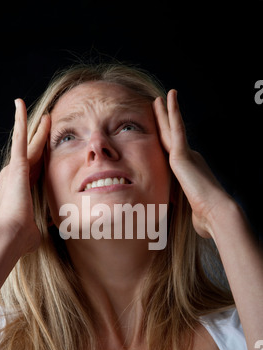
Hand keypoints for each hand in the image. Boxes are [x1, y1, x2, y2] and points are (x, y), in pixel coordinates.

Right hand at [0, 99, 50, 253]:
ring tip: (42, 112)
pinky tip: (20, 105)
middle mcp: (12, 176)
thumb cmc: (23, 237)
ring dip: (34, 126)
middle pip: (29, 152)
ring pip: (26, 142)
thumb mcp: (36, 228)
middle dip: (38, 137)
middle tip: (46, 121)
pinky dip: (20, 121)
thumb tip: (49, 229)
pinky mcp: (16, 165)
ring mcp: (13, 169)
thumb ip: (41, 223)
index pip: (31, 169)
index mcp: (19, 189)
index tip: (44, 149)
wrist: (12, 234)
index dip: (38, 157)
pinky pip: (20, 138)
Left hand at [153, 90, 232, 238]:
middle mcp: (189, 160)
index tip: (162, 133)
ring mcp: (186, 156)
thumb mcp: (192, 214)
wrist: (217, 213)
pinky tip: (168, 98)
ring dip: (166, 112)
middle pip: (171, 137)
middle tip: (159, 106)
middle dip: (165, 122)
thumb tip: (196, 226)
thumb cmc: (206, 218)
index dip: (167, 141)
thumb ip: (190, 213)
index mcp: (189, 172)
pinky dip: (173, 113)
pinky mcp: (183, 155)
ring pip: (172, 129)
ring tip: (161, 97)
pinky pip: (177, 129)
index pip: (173, 154)